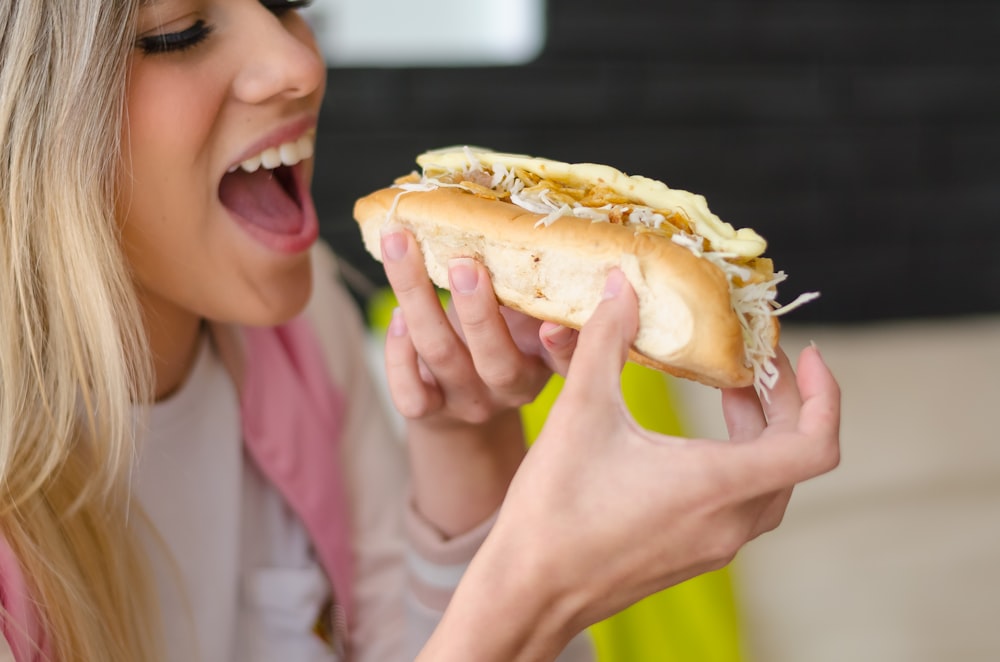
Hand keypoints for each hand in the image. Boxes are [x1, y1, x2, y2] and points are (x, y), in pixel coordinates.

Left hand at [379, 229, 578, 534]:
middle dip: (477, 311)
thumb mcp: (523, 312)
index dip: (564, 346)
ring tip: (401, 246)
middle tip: (462, 263)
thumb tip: (520, 227)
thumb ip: (527, 283)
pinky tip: (397, 314)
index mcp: (545, 362)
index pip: (566, 361)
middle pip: (497, 361)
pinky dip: (397, 350)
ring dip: (418, 298)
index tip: (553, 324)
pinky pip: (409, 393)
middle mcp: (511, 388)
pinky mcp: (430, 411)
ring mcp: (468, 402)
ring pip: (441, 355)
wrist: (464, 395)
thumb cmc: (499, 333)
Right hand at [419, 269, 841, 660]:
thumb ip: (605, 342)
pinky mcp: (693, 554)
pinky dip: (739, 461)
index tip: (804, 356)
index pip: (816, 445)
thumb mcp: (580, 412)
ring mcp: (713, 544)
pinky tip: (695, 439)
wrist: (528, 589)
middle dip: (786, 402)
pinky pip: (742, 503)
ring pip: (770, 482)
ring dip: (763, 432)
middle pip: (796, 457)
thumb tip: (622, 287)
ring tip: (729, 389)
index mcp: (715, 486)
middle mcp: (728, 521)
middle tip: (756, 361)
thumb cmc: (554, 510)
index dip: (826, 395)